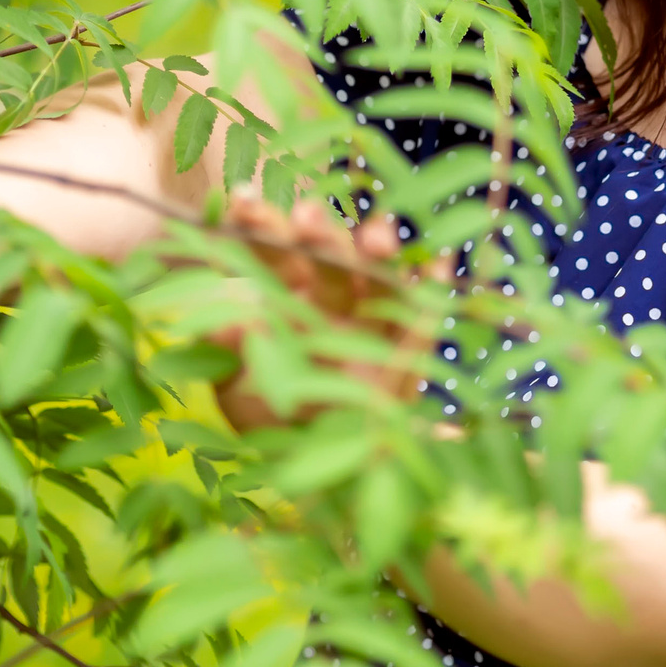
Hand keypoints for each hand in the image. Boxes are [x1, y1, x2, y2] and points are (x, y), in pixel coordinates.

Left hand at [209, 196, 449, 431]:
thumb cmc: (272, 414)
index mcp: (285, 296)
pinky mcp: (408, 353)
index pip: (272, 253)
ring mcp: (372, 323)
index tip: (242, 202)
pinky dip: (434, 291)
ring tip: (378, 236)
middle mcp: (330, 301)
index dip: (259, 226)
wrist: (318, 464)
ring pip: (378, 278)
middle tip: (305, 215)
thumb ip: (228, 349)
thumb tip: (226, 317)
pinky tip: (439, 265)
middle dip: (318, 234)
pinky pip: (422, 319)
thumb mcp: (236, 387)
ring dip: (379, 253)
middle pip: (326, 258)